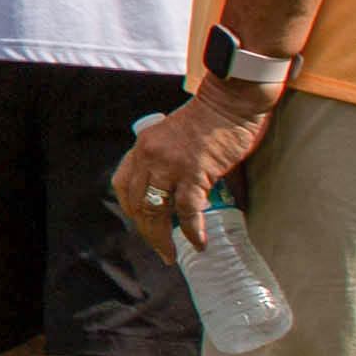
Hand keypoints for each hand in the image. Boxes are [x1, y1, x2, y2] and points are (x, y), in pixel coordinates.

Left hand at [113, 83, 277, 259]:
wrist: (231, 101)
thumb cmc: (210, 119)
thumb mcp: (174, 137)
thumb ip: (168, 159)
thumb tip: (174, 190)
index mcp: (142, 147)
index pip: (123, 184)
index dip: (131, 208)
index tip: (142, 223)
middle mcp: (150, 156)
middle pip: (138, 202)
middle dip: (146, 230)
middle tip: (160, 248)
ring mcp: (171, 164)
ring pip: (156, 210)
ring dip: (161, 237)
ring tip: (171, 253)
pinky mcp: (196, 172)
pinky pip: (188, 210)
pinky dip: (192, 230)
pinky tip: (198, 243)